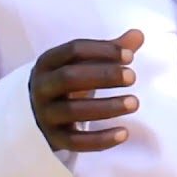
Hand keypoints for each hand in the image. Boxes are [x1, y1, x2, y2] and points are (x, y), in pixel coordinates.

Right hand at [29, 29, 143, 151]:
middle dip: (103, 76)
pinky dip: (100, 140)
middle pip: (69, 78)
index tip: (129, 56)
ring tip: (134, 102)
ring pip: (73, 111)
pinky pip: (76, 142)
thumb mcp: (81, 64)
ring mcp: (45, 114)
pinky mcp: (53, 139)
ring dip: (107, 107)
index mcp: (48, 62)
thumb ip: (109, 50)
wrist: (36, 113)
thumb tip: (139, 34)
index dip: (102, 51)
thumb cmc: (67, 82)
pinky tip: (124, 133)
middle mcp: (41, 87)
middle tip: (133, 77)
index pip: (73, 50)